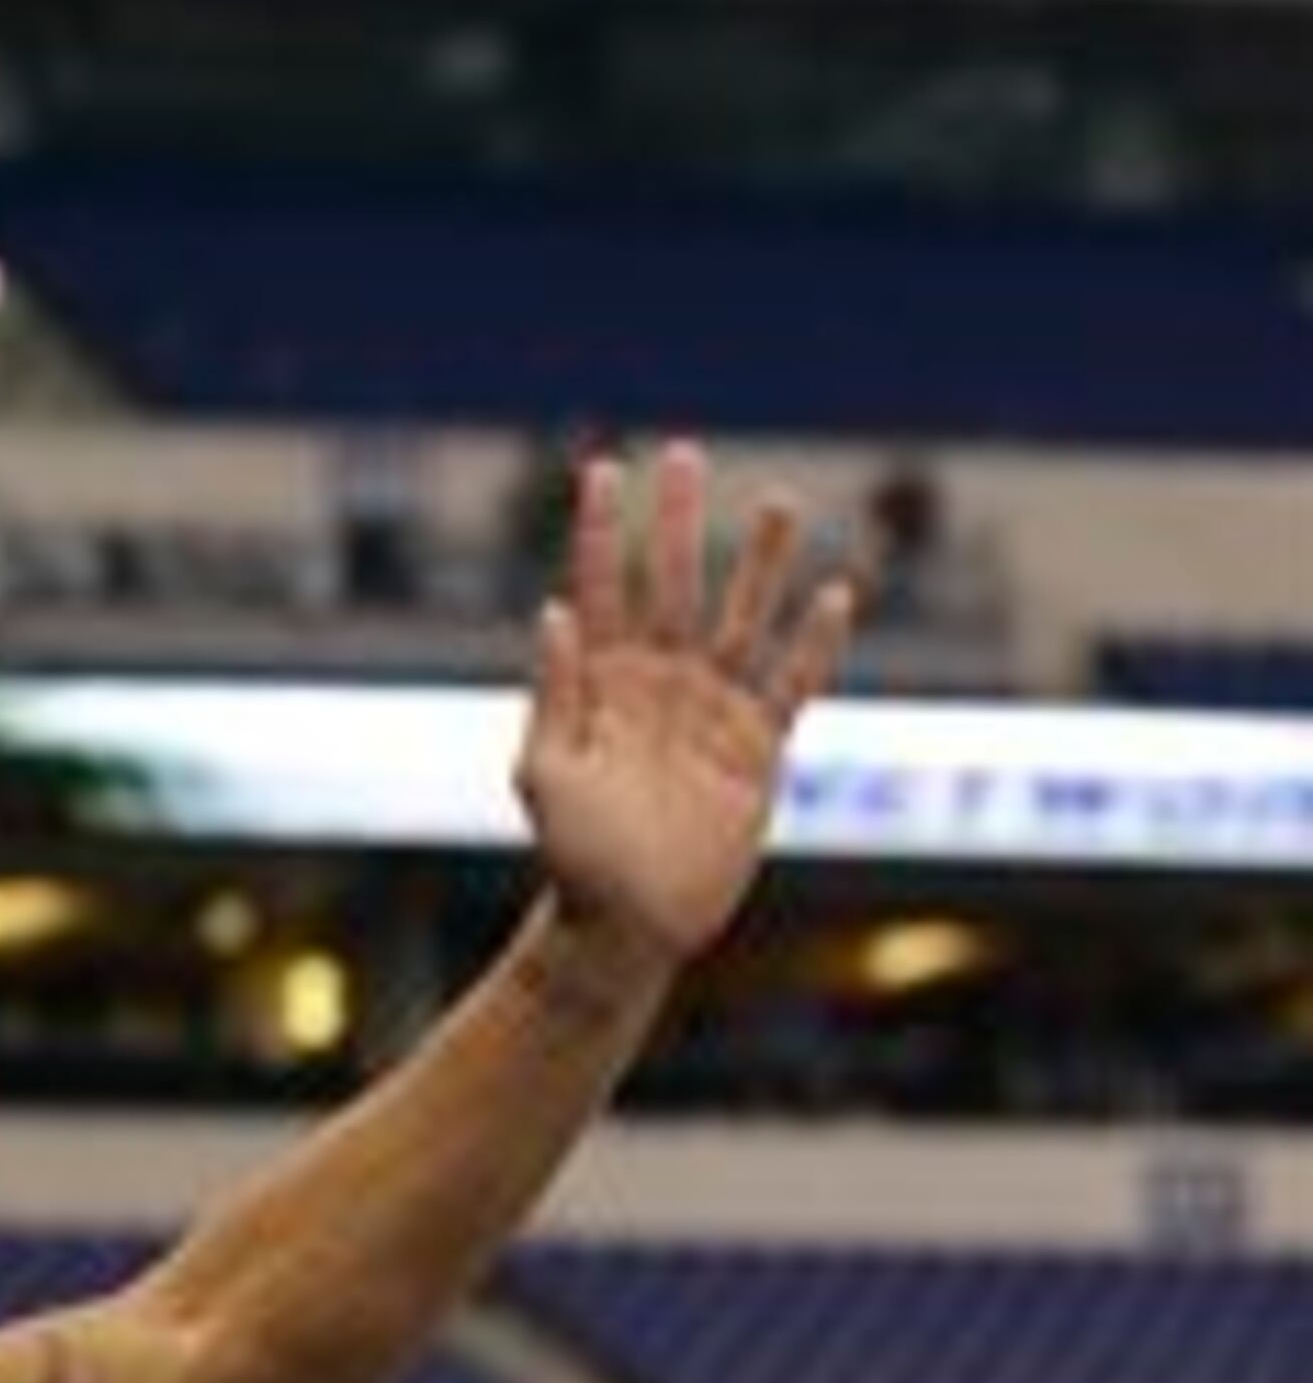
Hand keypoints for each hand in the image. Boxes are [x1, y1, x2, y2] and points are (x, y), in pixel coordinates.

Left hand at [516, 445, 855, 974]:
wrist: (627, 929)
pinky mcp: (756, 751)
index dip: (601, 531)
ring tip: (780, 501)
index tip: (603, 470)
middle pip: (671, 584)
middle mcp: (657, 685)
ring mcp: (710, 713)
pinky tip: (835, 595)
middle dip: (677, 522)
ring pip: (740, 619)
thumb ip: (554, 695)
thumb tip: (552, 612)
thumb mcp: (547, 777)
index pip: (599, 590)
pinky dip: (814, 645)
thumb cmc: (574, 860)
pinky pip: (791, 686)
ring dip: (758, 564)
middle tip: (686, 453)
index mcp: (600, 685)